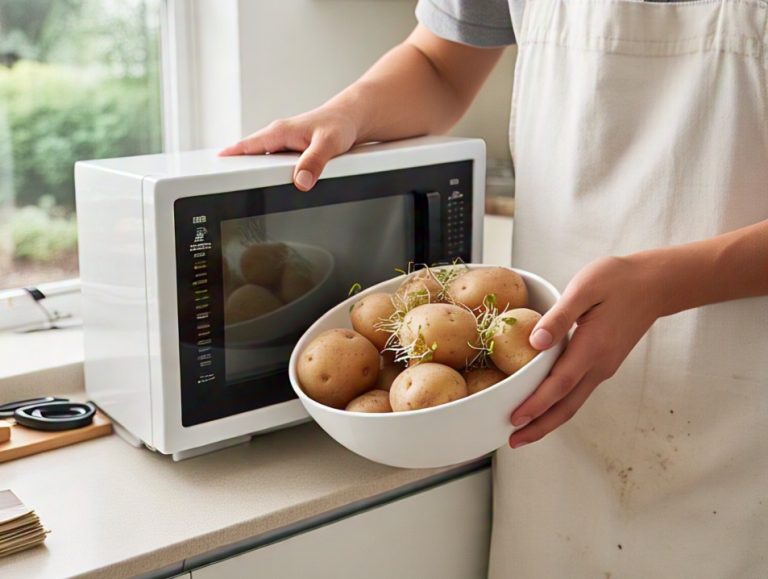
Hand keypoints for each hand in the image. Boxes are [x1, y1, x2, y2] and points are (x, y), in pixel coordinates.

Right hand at [218, 107, 357, 190]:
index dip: (230, 156)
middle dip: (236, 169)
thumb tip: (302, 180)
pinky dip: (267, 174)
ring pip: (260, 161)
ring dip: (252, 173)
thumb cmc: (339, 125)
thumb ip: (315, 161)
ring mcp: (281, 145)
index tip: (213, 165)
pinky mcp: (288, 153)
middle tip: (224, 185)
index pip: (247, 145)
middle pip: (249, 155)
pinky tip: (267, 186)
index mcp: (279, 132)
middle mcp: (277, 137)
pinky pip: (271, 165)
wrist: (350, 119)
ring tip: (242, 190)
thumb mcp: (329, 143)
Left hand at [508, 255, 663, 447]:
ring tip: (524, 431)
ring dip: (548, 420)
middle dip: (539, 426)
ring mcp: (604, 367)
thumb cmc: (618, 280)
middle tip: (513, 441)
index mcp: (592, 348)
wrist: (655, 284)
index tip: (515, 419)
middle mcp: (600, 365)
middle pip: (567, 406)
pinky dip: (559, 405)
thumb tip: (535, 342)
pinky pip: (578, 392)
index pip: (559, 384)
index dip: (536, 404)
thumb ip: (559, 317)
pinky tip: (545, 406)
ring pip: (573, 403)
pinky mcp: (604, 364)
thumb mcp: (584, 288)